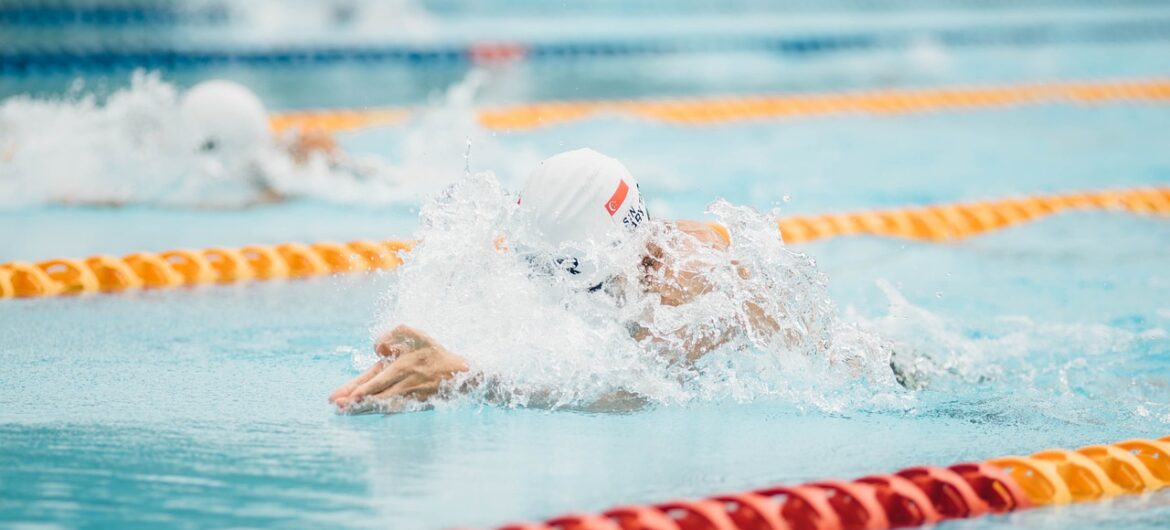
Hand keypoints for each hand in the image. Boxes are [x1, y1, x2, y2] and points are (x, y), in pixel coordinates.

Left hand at [328, 325, 468, 413]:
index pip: (375, 377)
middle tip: (338, 405)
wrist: (460, 374)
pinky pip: (393, 409)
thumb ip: (396, 333)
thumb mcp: (418, 335)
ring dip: (363, 408)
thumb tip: (376, 347)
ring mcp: (409, 394)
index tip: (345, 395)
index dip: (360, 386)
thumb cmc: (435, 353)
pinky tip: (366, 413)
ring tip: (346, 411)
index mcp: (402, 364)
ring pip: (382, 403)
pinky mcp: (414, 404)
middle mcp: (404, 381)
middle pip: (375, 393)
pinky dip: (379, 412)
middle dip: (355, 400)